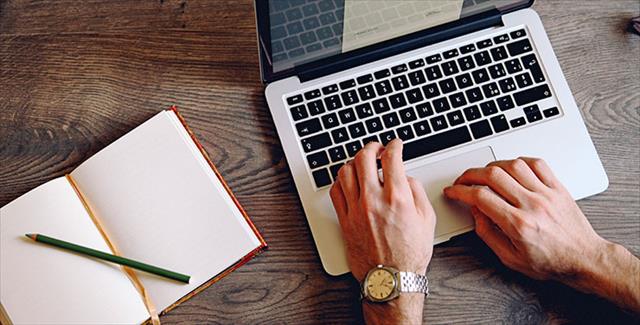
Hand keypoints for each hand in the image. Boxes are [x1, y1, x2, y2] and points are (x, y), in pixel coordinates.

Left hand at [330, 140, 435, 323]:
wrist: (391, 279)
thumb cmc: (410, 254)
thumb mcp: (427, 220)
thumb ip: (417, 192)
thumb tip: (406, 177)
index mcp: (397, 198)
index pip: (392, 158)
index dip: (394, 145)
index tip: (396, 145)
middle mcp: (373, 200)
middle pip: (364, 158)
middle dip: (372, 147)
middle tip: (377, 148)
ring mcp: (356, 210)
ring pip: (346, 171)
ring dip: (354, 162)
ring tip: (362, 163)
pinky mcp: (344, 220)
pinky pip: (336, 191)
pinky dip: (341, 180)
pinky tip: (349, 181)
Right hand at [444, 157, 639, 311]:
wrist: (584, 259)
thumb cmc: (550, 262)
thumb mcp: (510, 258)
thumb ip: (488, 233)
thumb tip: (475, 211)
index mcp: (518, 224)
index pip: (481, 197)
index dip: (460, 191)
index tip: (452, 191)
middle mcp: (532, 205)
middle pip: (493, 176)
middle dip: (470, 175)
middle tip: (462, 180)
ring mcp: (546, 194)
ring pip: (512, 165)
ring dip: (493, 166)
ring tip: (485, 174)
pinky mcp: (558, 188)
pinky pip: (537, 163)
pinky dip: (519, 161)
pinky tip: (511, 168)